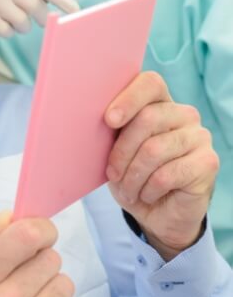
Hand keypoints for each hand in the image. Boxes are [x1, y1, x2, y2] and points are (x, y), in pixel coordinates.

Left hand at [105, 72, 218, 259]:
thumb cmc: (131, 173)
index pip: (150, 83)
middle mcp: (183, 113)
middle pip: (147, 118)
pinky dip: (148, 189)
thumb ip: (111, 127)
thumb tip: (88, 113)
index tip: (109, 120)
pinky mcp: (208, 162)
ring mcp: (199, 136)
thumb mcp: (114, 148)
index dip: (129, 99)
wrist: (157, 212)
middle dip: (122, 151)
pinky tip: (147, 194)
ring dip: (132, 176)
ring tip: (127, 189)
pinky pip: (168, 174)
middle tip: (112, 173)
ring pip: (154, 149)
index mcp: (159, 101)